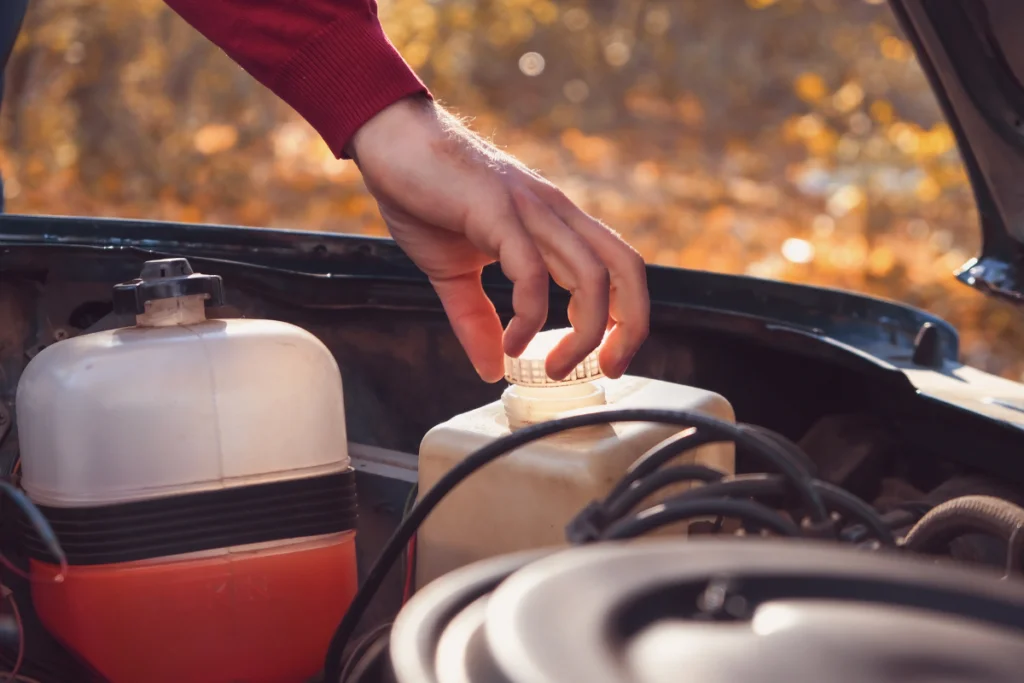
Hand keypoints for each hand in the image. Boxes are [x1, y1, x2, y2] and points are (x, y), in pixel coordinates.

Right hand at [348, 96, 648, 382]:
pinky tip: (511, 341)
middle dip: (630, 326)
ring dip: (583, 332)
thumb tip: (491, 369)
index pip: (619, 268)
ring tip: (551, 367)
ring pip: (590, 273)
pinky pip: (532, 270)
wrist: (389, 140)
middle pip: (625, 268)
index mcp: (555, 222)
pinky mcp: (496, 209)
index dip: (629, 316)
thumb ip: (475, 319)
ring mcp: (529, 208)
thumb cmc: (424, 195)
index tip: (608, 360)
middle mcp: (554, 213)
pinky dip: (530, 315)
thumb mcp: (452, 271)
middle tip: (606, 369)